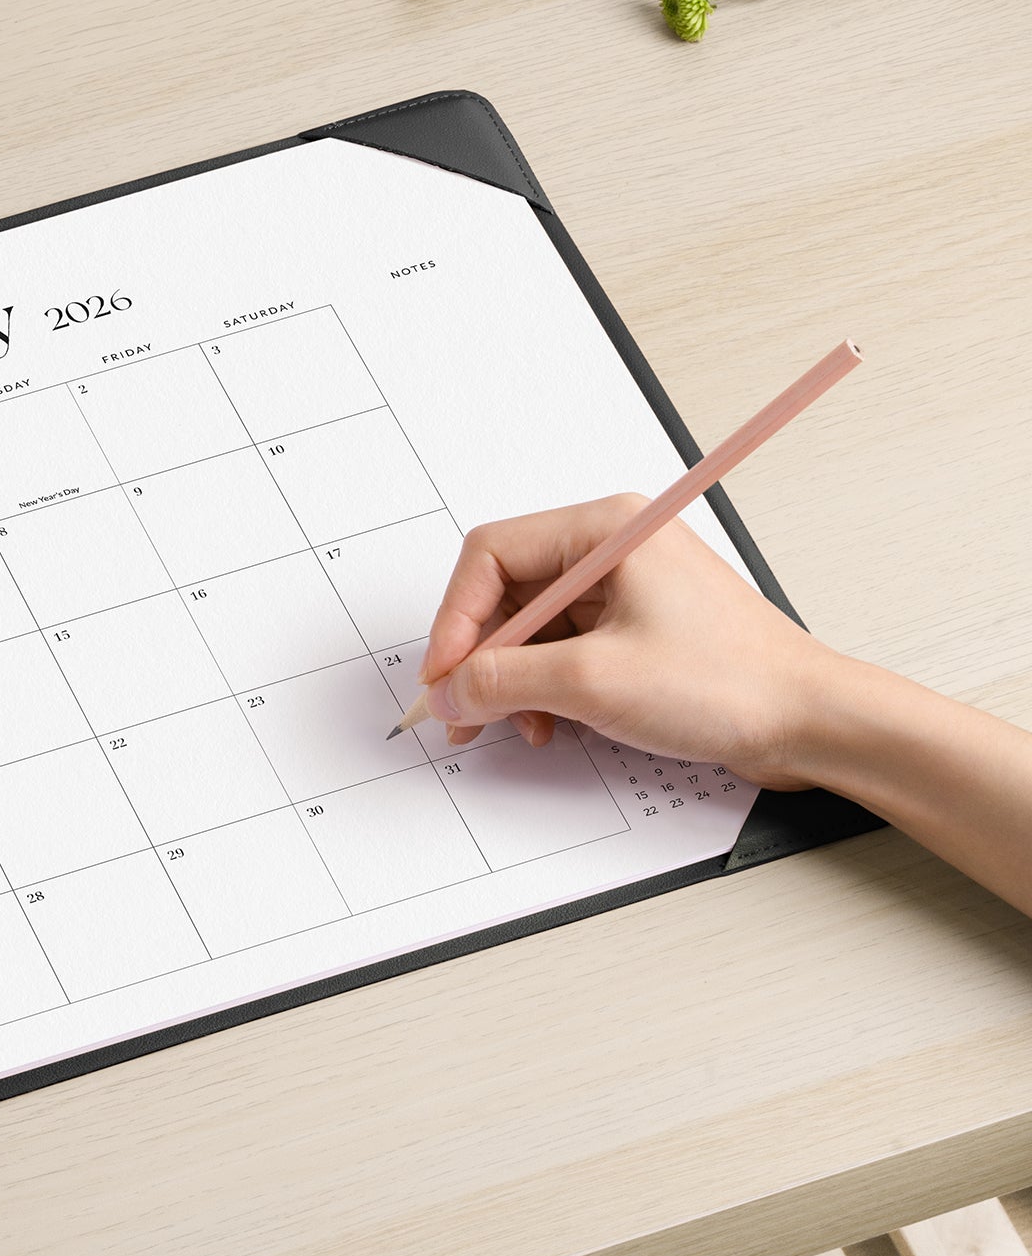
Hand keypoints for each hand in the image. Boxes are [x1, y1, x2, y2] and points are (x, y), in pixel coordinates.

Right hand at [420, 495, 847, 786]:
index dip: (455, 618)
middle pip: (506, 593)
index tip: (444, 675)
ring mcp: (625, 590)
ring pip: (531, 628)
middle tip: (462, 710)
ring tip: (514, 725)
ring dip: (512, 681)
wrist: (810, 723)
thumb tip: (449, 690)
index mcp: (605, 530)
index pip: (491, 555)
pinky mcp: (635, 630)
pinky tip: (550, 723)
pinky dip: (544, 689)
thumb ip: (504, 682)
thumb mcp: (594, 682)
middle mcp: (611, 549)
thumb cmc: (732, 683)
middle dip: (481, 657)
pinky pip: (563, 650)